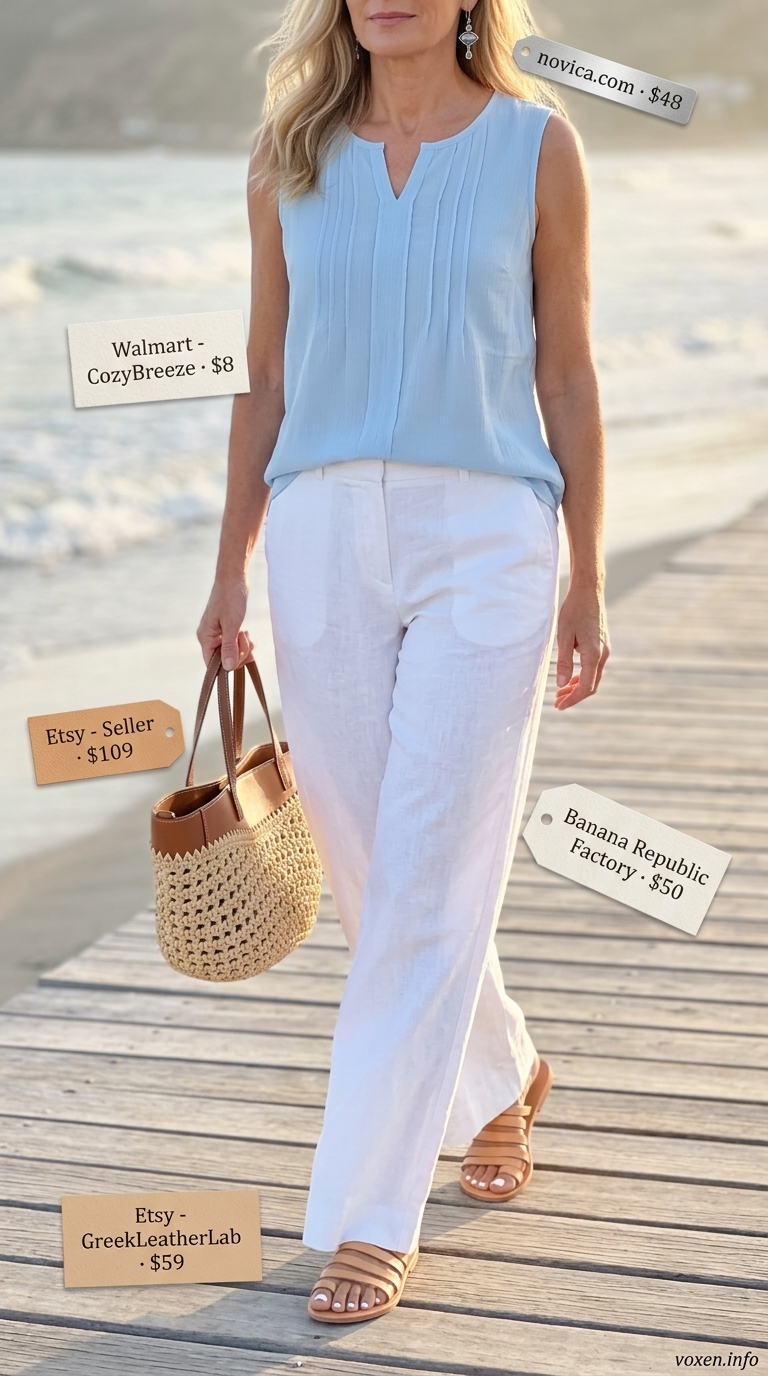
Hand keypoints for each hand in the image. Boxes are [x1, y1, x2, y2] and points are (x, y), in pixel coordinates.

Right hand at [197, 577, 254, 671]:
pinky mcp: (224, 629)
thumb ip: (229, 647)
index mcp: (205, 637)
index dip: (228, 665)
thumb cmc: (231, 598)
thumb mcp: (232, 624)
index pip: (212, 664)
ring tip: (245, 632)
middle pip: (223, 659)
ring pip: (230, 652)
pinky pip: (233, 644)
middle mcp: (208, 637)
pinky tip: (245, 633)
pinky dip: (241, 642)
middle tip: (244, 637)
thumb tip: (228, 668)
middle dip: (238, 653)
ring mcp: (216, 634)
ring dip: (241, 647)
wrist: (233, 578)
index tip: (242, 657)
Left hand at [554, 583, 608, 709]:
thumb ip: (564, 661)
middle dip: (575, 696)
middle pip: (591, 685)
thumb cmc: (574, 610)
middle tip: (557, 703)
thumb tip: (561, 685)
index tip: (559, 706)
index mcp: (594, 654)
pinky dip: (582, 677)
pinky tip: (570, 678)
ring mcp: (604, 649)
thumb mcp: (563, 635)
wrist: (588, 591)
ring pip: (593, 677)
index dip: (572, 699)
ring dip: (578, 687)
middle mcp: (603, 654)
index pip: (586, 686)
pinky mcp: (602, 645)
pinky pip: (594, 668)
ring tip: (561, 693)